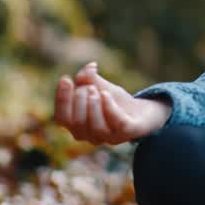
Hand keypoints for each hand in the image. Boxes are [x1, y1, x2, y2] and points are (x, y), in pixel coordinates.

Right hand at [53, 62, 171, 144]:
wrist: (143, 112)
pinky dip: (109, 108)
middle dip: (78, 101)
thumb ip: (90, 78)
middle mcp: (91, 136)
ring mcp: (110, 137)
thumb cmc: (115, 101)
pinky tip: (106, 94)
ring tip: (94, 89)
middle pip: (77, 124)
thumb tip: (89, 67)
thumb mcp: (100, 87)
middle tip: (88, 86)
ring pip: (96, 128)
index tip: (66, 79)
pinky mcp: (128, 132)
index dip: (61, 100)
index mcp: (78, 126)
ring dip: (93, 106)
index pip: (62, 118)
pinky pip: (117, 123)